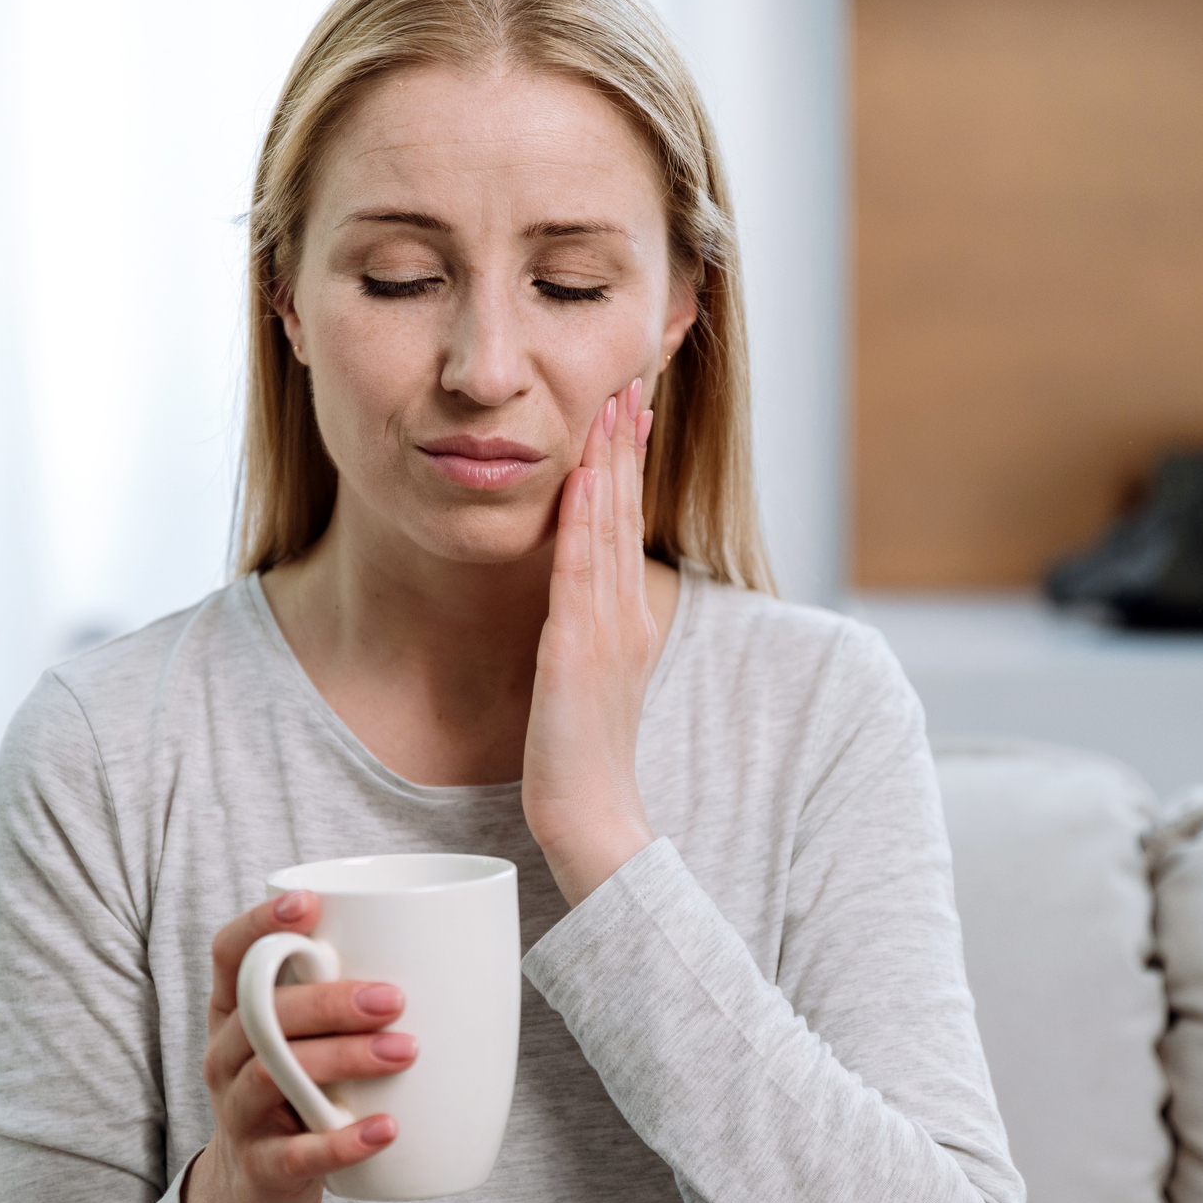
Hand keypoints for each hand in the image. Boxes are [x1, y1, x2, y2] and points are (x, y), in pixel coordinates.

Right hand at [184, 889, 414, 1202]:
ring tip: (404, 1051)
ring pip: (273, 1074)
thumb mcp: (302, 1042)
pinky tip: (386, 1129)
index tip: (309, 904)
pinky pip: (297, 1153)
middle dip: (328, 1000)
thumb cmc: (295, 1095)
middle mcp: (226, 1055)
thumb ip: (342, 999)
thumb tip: (448, 949)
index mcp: (234, 1012)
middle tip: (394, 998)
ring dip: (344, 1058)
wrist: (254, 1193)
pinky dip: (343, 1141)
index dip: (260, 924)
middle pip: (261, 1015)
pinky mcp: (262, 1168)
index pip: (229, 955)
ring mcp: (238, 1112)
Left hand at [523, 378, 658, 906]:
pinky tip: (581, 481)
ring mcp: (604, 632)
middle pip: (624, 514)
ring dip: (610, 465)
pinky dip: (582, 524)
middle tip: (629, 383)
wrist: (592, 820)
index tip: (627, 413)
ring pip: (608, 530)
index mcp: (628, 622)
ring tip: (613, 406)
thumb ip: (585, 641)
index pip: (626, 527)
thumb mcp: (588, 686)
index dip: (627, 467)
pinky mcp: (576, 654)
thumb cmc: (583, 763)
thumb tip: (573, 612)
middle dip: (626, 446)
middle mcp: (623, 617)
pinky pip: (579, 575)